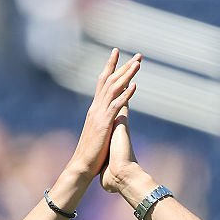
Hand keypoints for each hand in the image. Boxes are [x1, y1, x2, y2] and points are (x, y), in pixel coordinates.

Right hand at [68, 49, 139, 180]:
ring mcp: (99, 115)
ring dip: (127, 75)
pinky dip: (125, 95)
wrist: (81, 166)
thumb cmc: (90, 154)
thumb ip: (102, 123)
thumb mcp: (97, 133)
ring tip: (138, 64)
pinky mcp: (104, 124)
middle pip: (110, 81)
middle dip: (124, 66)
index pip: (103, 83)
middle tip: (138, 55)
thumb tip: (108, 118)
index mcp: (95, 110)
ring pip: (114, 89)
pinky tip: (134, 86)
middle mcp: (96, 108)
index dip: (110, 67)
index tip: (117, 53)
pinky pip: (115, 105)